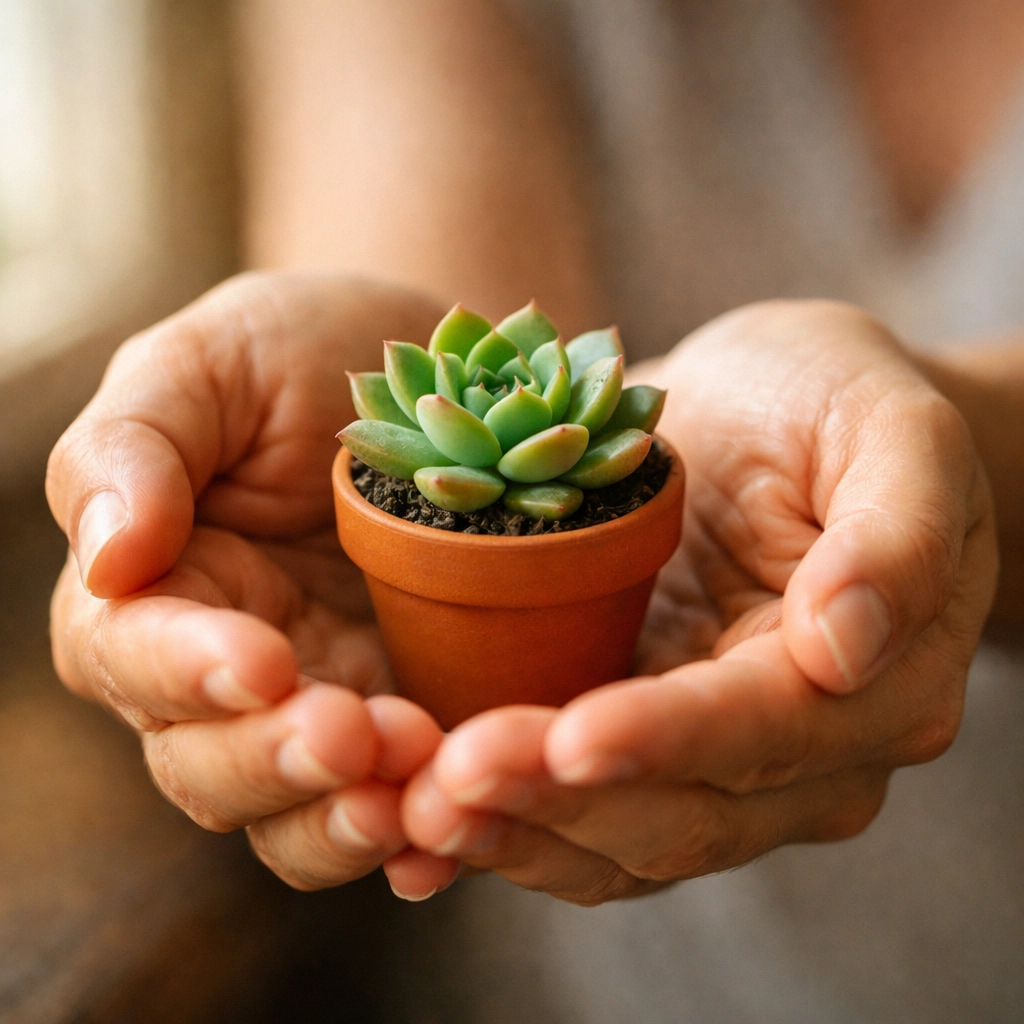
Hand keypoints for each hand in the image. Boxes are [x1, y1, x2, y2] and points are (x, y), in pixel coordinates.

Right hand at [47, 272, 457, 897]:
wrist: (442, 375)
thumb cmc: (306, 351)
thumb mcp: (214, 361)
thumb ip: (135, 444)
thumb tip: (107, 554)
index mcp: (160, 586)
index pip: (132, 655)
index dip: (186, 671)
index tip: (259, 660)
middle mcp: (231, 668)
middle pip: (210, 763)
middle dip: (274, 763)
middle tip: (354, 736)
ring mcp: (326, 702)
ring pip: (302, 813)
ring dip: (350, 817)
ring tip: (416, 792)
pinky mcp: (412, 717)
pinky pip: (401, 804)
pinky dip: (423, 836)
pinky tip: (461, 836)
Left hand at [400, 300, 997, 903]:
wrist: (781, 415)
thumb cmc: (838, 405)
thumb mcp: (896, 428)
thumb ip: (899, 534)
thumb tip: (843, 648)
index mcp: (878, 686)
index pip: (767, 730)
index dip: (669, 739)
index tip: (573, 737)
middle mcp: (803, 756)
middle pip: (683, 810)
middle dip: (564, 801)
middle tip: (454, 778)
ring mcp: (715, 763)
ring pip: (619, 839)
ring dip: (519, 832)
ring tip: (422, 809)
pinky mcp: (641, 745)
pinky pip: (575, 813)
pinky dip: (505, 825)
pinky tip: (424, 816)